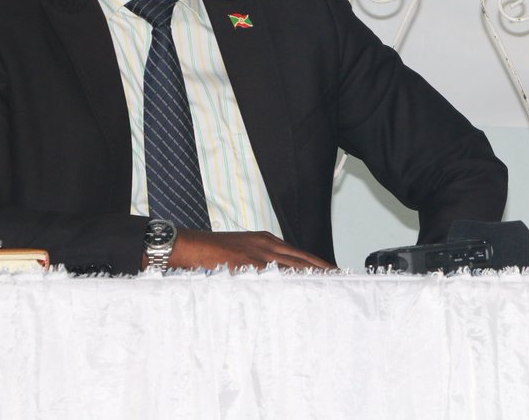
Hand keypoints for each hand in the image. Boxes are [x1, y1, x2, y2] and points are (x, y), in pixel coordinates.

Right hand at [165, 229, 334, 271]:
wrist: (190, 245)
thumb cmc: (212, 251)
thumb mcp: (241, 252)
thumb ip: (258, 262)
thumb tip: (272, 276)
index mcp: (266, 240)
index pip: (298, 253)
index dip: (316, 262)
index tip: (331, 270)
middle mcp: (266, 244)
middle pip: (301, 258)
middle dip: (321, 268)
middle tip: (339, 277)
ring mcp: (257, 253)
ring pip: (291, 265)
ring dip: (310, 275)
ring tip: (327, 283)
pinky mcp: (247, 263)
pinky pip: (271, 274)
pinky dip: (286, 281)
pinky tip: (299, 288)